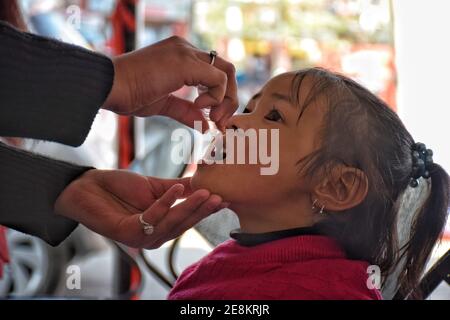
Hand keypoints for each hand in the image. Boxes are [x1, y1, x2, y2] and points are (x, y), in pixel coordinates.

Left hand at [54, 169, 227, 248]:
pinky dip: (165, 203)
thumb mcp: (155, 186)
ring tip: (205, 192)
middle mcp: (155, 237)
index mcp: (162, 227)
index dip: (206, 209)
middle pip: (183, 224)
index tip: (225, 197)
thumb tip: (204, 181)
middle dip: (203, 210)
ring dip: (189, 207)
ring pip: (171, 223)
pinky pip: (152, 218)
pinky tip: (176, 188)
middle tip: (220, 196)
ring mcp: (142, 238)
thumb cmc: (120, 188)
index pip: (189, 220)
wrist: (88, 187)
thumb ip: (178, 189)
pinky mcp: (129, 234)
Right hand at [102, 36, 237, 129]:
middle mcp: (186, 48)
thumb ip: (186, 111)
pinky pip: (218, 78)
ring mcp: (186, 52)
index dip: (220, 97)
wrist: (109, 86)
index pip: (214, 71)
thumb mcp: (164, 104)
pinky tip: (199, 107)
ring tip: (212, 118)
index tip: (213, 120)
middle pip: (226, 69)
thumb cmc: (129, 94)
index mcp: (181, 55)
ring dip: (226, 100)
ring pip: (227, 72)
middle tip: (219, 122)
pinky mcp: (186, 62)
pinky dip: (216, 97)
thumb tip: (205, 125)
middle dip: (229, 99)